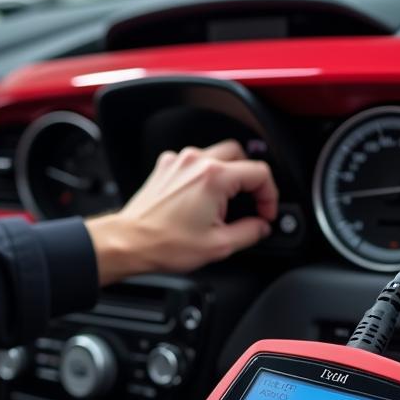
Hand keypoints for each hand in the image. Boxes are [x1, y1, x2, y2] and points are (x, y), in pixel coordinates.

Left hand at [85, 140, 277, 285]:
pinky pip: (194, 162)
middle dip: (251, 179)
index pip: (259, 172)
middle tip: (251, 202)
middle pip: (240, 154)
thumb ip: (250, 232)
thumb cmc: (164, 243)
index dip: (270, 195)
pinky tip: (202, 197)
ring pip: (217, 154)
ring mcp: (179, 162)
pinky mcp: (166, 167)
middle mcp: (196, 162)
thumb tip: (261, 226)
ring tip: (225, 203)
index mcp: (214, 177)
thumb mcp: (218, 245)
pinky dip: (204, 174)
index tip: (265, 212)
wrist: (129, 242)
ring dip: (228, 174)